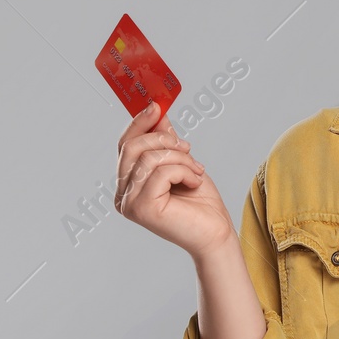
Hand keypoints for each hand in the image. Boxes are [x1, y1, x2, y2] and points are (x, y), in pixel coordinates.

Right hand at [114, 102, 235, 257]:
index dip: (139, 123)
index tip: (156, 106)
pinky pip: (161, 172)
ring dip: (181, 159)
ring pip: (149, 158)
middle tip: (187, 148)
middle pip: (132, 147)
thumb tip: (156, 113)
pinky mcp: (141, 209)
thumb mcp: (182, 162)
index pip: (125, 145)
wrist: (216, 232)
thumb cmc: (200, 202)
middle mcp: (122, 195)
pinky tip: (194, 182)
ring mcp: (129, 203)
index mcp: (128, 184)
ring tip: (196, 171)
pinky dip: (183, 171)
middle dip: (164, 140)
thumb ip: (165, 141)